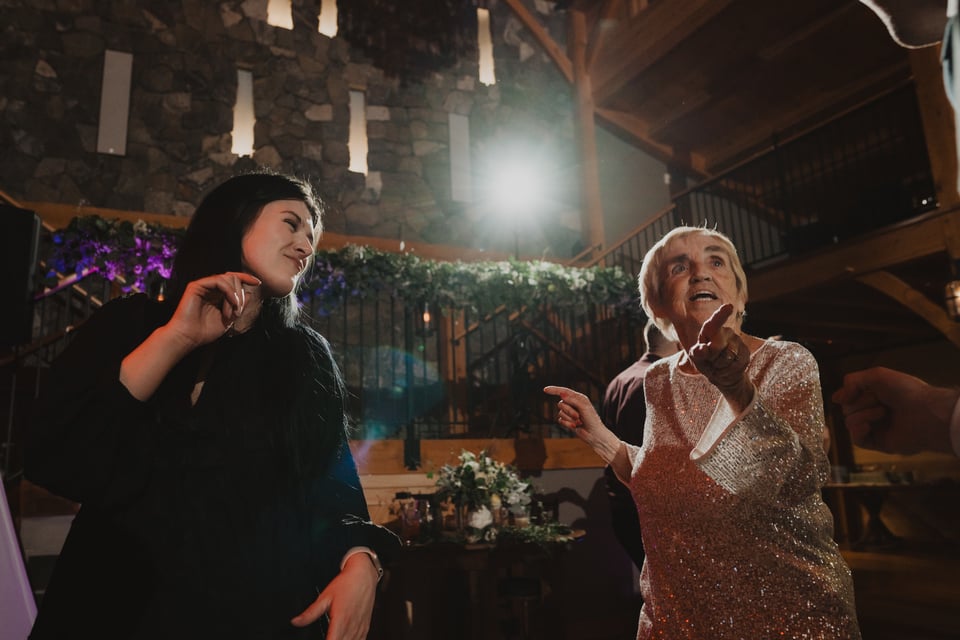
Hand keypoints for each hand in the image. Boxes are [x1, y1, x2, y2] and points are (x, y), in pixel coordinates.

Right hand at [166, 272, 261, 347]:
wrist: (189, 337)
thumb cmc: (205, 331)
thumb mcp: (229, 319)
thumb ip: (239, 306)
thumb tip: (250, 293)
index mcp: (217, 294)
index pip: (234, 280)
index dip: (246, 278)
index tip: (258, 282)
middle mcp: (211, 288)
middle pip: (234, 278)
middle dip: (241, 295)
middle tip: (237, 312)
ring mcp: (204, 286)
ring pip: (228, 278)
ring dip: (235, 296)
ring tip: (233, 312)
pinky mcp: (196, 286)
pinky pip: (219, 281)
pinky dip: (229, 291)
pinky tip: (232, 302)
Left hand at [291, 553, 378, 639]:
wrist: (363, 575)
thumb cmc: (346, 584)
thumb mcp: (324, 597)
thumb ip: (310, 613)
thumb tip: (296, 621)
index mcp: (340, 620)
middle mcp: (351, 626)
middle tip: (328, 638)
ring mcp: (360, 627)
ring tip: (335, 638)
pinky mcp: (366, 626)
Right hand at [543, 386, 620, 463]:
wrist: (594, 435)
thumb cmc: (592, 420)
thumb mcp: (584, 407)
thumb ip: (572, 399)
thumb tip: (561, 393)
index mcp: (579, 398)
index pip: (564, 391)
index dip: (554, 390)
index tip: (545, 390)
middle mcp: (573, 404)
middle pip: (561, 403)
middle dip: (569, 410)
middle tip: (578, 416)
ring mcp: (570, 413)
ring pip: (560, 412)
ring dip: (569, 418)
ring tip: (579, 422)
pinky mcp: (567, 421)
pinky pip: (560, 420)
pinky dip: (567, 424)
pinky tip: (574, 426)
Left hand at [688, 304, 753, 410]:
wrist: (721, 373)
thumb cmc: (706, 361)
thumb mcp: (696, 358)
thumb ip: (697, 353)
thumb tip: (702, 348)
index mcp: (710, 330)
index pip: (714, 322)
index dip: (721, 314)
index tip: (729, 306)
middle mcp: (726, 332)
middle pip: (716, 347)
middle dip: (710, 358)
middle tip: (710, 360)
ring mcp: (738, 341)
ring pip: (726, 358)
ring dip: (718, 366)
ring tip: (718, 365)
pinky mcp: (746, 353)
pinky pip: (735, 365)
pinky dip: (727, 372)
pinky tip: (726, 369)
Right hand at [832, 367, 957, 455]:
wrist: (925, 412)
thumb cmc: (906, 391)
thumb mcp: (876, 375)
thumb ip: (852, 381)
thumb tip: (834, 398)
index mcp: (874, 396)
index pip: (848, 396)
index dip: (847, 394)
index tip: (851, 391)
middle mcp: (872, 411)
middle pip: (846, 409)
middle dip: (860, 402)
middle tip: (880, 401)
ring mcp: (874, 428)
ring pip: (849, 422)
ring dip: (863, 414)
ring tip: (883, 413)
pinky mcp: (877, 443)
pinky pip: (856, 439)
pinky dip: (858, 430)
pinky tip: (868, 425)